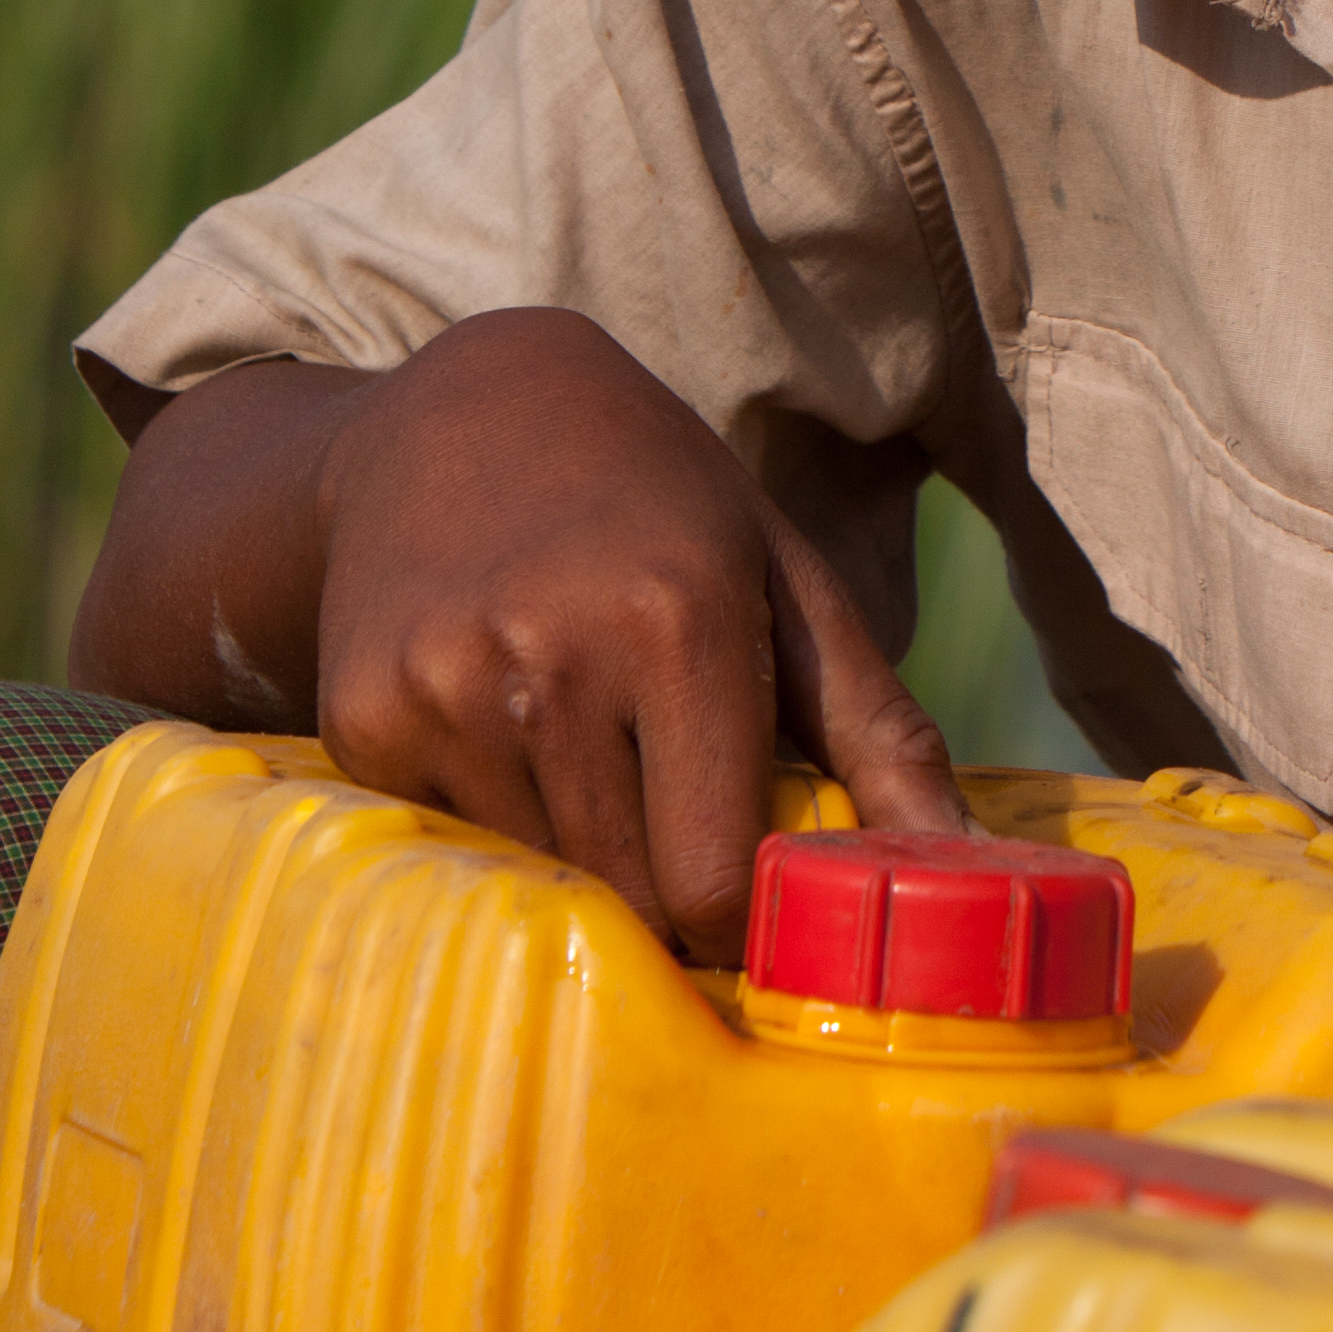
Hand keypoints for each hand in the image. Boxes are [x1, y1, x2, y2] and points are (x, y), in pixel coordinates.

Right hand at [311, 310, 965, 959]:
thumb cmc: (665, 506)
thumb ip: (885, 732)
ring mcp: (442, 691)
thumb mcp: (790, 582)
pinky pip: (454, 842)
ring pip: (540, 880)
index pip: (712, 879)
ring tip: (598, 756)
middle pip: (629, 895)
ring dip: (585, 857)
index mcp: (679, 619)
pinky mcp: (359, 719)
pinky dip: (499, 823)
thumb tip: (972, 872)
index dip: (743, 915)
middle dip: (670, 892)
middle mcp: (551, 658)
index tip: (756, 898)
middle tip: (680, 825)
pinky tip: (514, 732)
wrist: (466, 416)